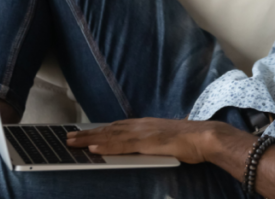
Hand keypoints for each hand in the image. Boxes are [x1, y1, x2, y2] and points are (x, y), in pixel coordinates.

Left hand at [66, 118, 231, 163]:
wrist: (207, 137)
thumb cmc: (192, 142)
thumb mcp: (168, 141)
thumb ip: (155, 144)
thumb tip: (148, 148)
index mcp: (145, 125)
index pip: (116, 128)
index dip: (98, 131)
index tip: (82, 134)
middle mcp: (141, 125)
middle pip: (109, 129)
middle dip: (87, 134)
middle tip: (68, 138)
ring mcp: (144, 132)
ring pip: (111, 135)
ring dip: (90, 139)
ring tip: (73, 142)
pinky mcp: (148, 142)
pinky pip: (123, 145)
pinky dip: (107, 145)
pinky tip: (94, 148)